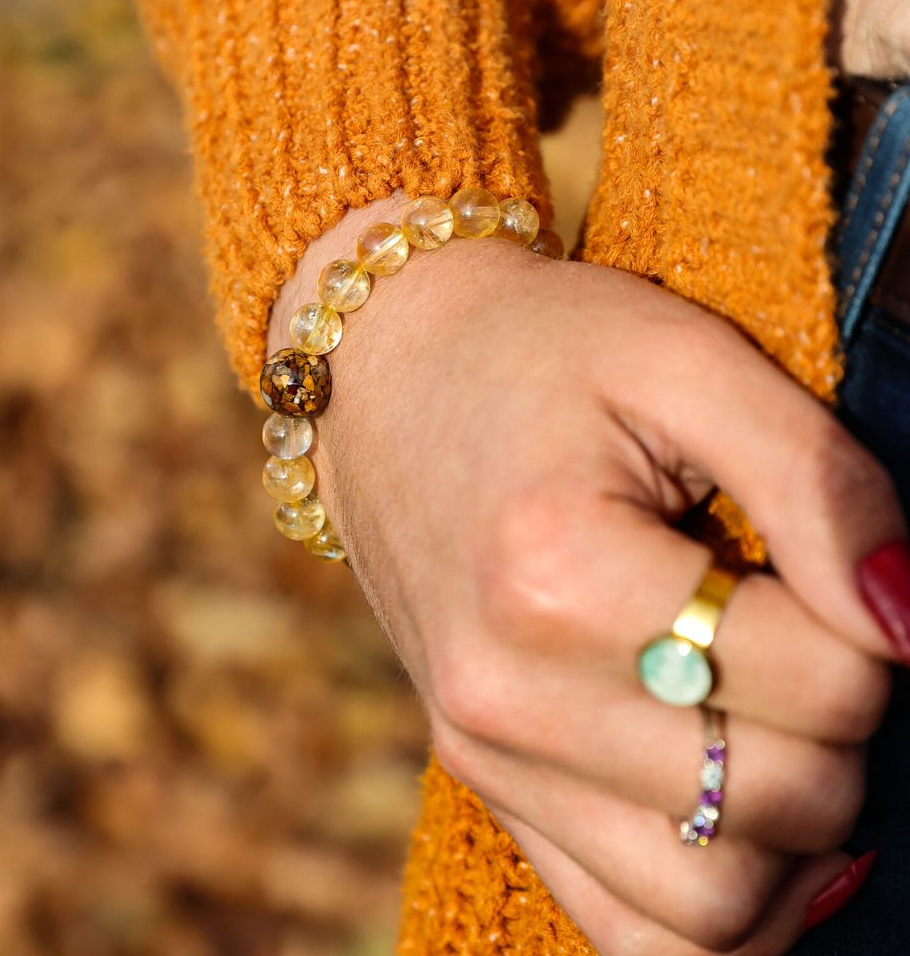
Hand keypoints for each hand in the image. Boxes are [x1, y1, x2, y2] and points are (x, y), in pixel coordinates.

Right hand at [268, 195, 904, 952]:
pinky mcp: (480, 773)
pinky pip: (625, 929)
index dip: (869, 621)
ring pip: (717, 903)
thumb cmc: (537, 351)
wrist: (389, 373)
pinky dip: (716, 906)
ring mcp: (483, 747)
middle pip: (781, 797)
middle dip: (840, 720)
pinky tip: (740, 826)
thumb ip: (819, 482)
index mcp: (555, 571)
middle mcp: (505, 689)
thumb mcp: (683, 360)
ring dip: (796, 829)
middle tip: (792, 620)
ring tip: (774, 719)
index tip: (810, 556)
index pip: (820, 682)